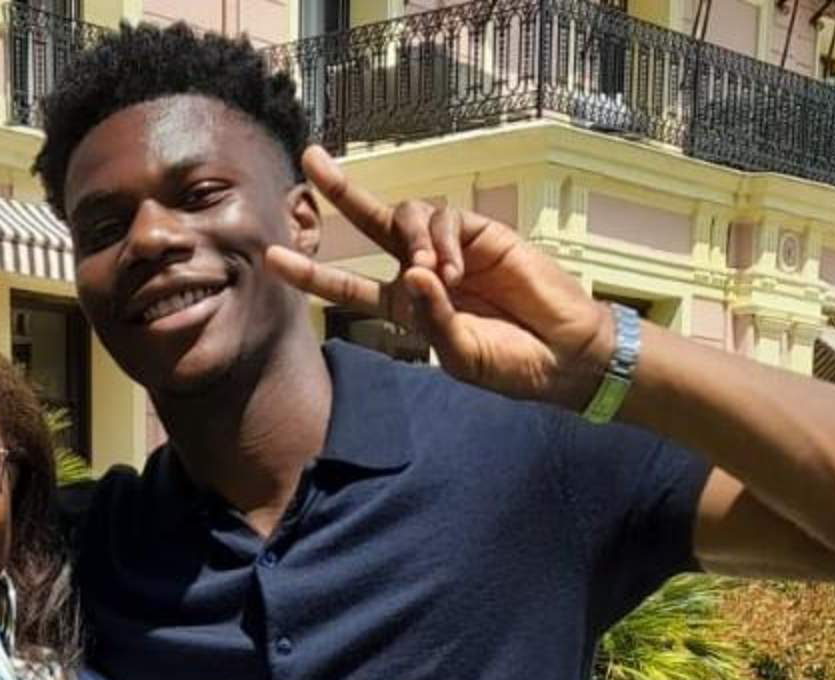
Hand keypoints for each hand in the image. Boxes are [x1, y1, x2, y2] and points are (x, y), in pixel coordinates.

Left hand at [265, 146, 614, 409]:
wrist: (563, 353)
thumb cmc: (509, 364)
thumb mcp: (461, 355)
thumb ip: (431, 320)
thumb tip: (413, 271)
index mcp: (405, 306)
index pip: (347, 284)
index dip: (311, 271)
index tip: (272, 257)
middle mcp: (419, 271)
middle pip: (370, 223)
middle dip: (340, 190)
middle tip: (311, 159)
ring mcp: (449, 249)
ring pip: (407, 217)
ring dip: (415, 241)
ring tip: (443, 277)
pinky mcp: (479, 232)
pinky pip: (444, 219)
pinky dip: (444, 241)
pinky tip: (459, 270)